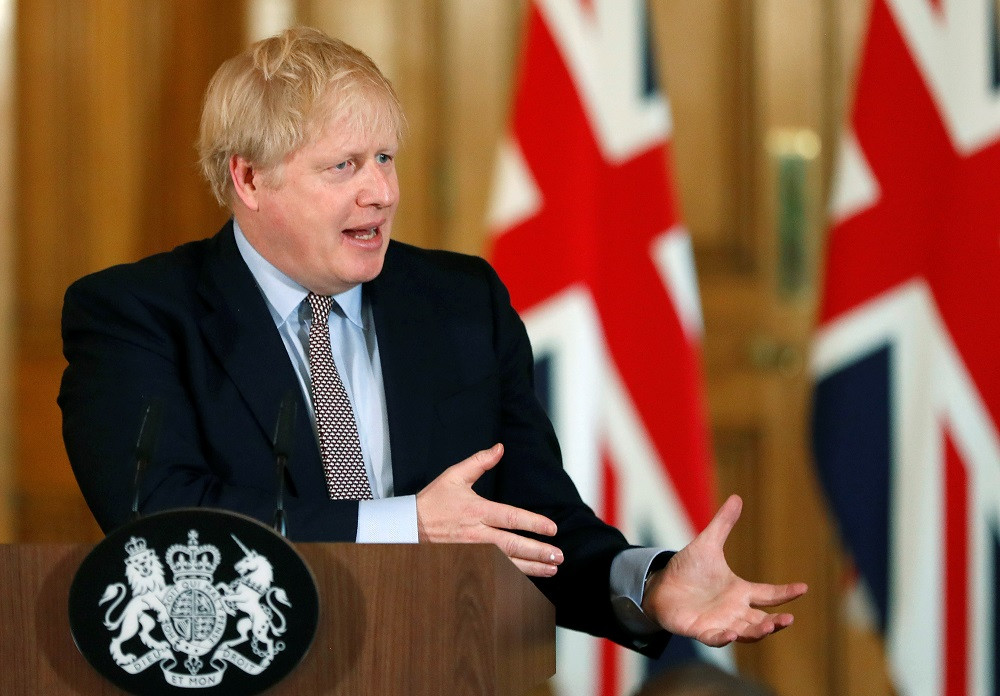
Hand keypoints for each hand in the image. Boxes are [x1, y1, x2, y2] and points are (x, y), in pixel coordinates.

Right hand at [416, 443, 563, 576]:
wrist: (408, 527)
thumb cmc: (432, 501)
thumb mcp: (454, 476)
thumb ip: (479, 462)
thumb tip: (500, 448)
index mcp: (476, 511)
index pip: (510, 518)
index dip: (533, 524)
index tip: (552, 529)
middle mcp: (476, 534)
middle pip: (512, 546)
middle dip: (538, 552)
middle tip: (558, 556)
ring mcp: (472, 552)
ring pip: (506, 563)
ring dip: (531, 568)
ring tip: (551, 569)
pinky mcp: (468, 563)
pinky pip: (494, 572)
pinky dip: (513, 576)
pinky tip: (529, 576)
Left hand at [642, 494, 806, 646]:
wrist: (660, 585)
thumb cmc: (687, 569)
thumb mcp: (707, 543)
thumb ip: (723, 524)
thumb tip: (737, 497)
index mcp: (740, 591)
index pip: (769, 594)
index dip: (786, 592)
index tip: (803, 588)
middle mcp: (734, 610)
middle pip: (761, 620)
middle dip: (776, 622)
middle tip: (788, 619)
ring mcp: (719, 622)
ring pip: (745, 632)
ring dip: (757, 632)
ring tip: (770, 626)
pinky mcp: (700, 630)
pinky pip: (715, 638)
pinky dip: (723, 638)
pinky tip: (732, 633)